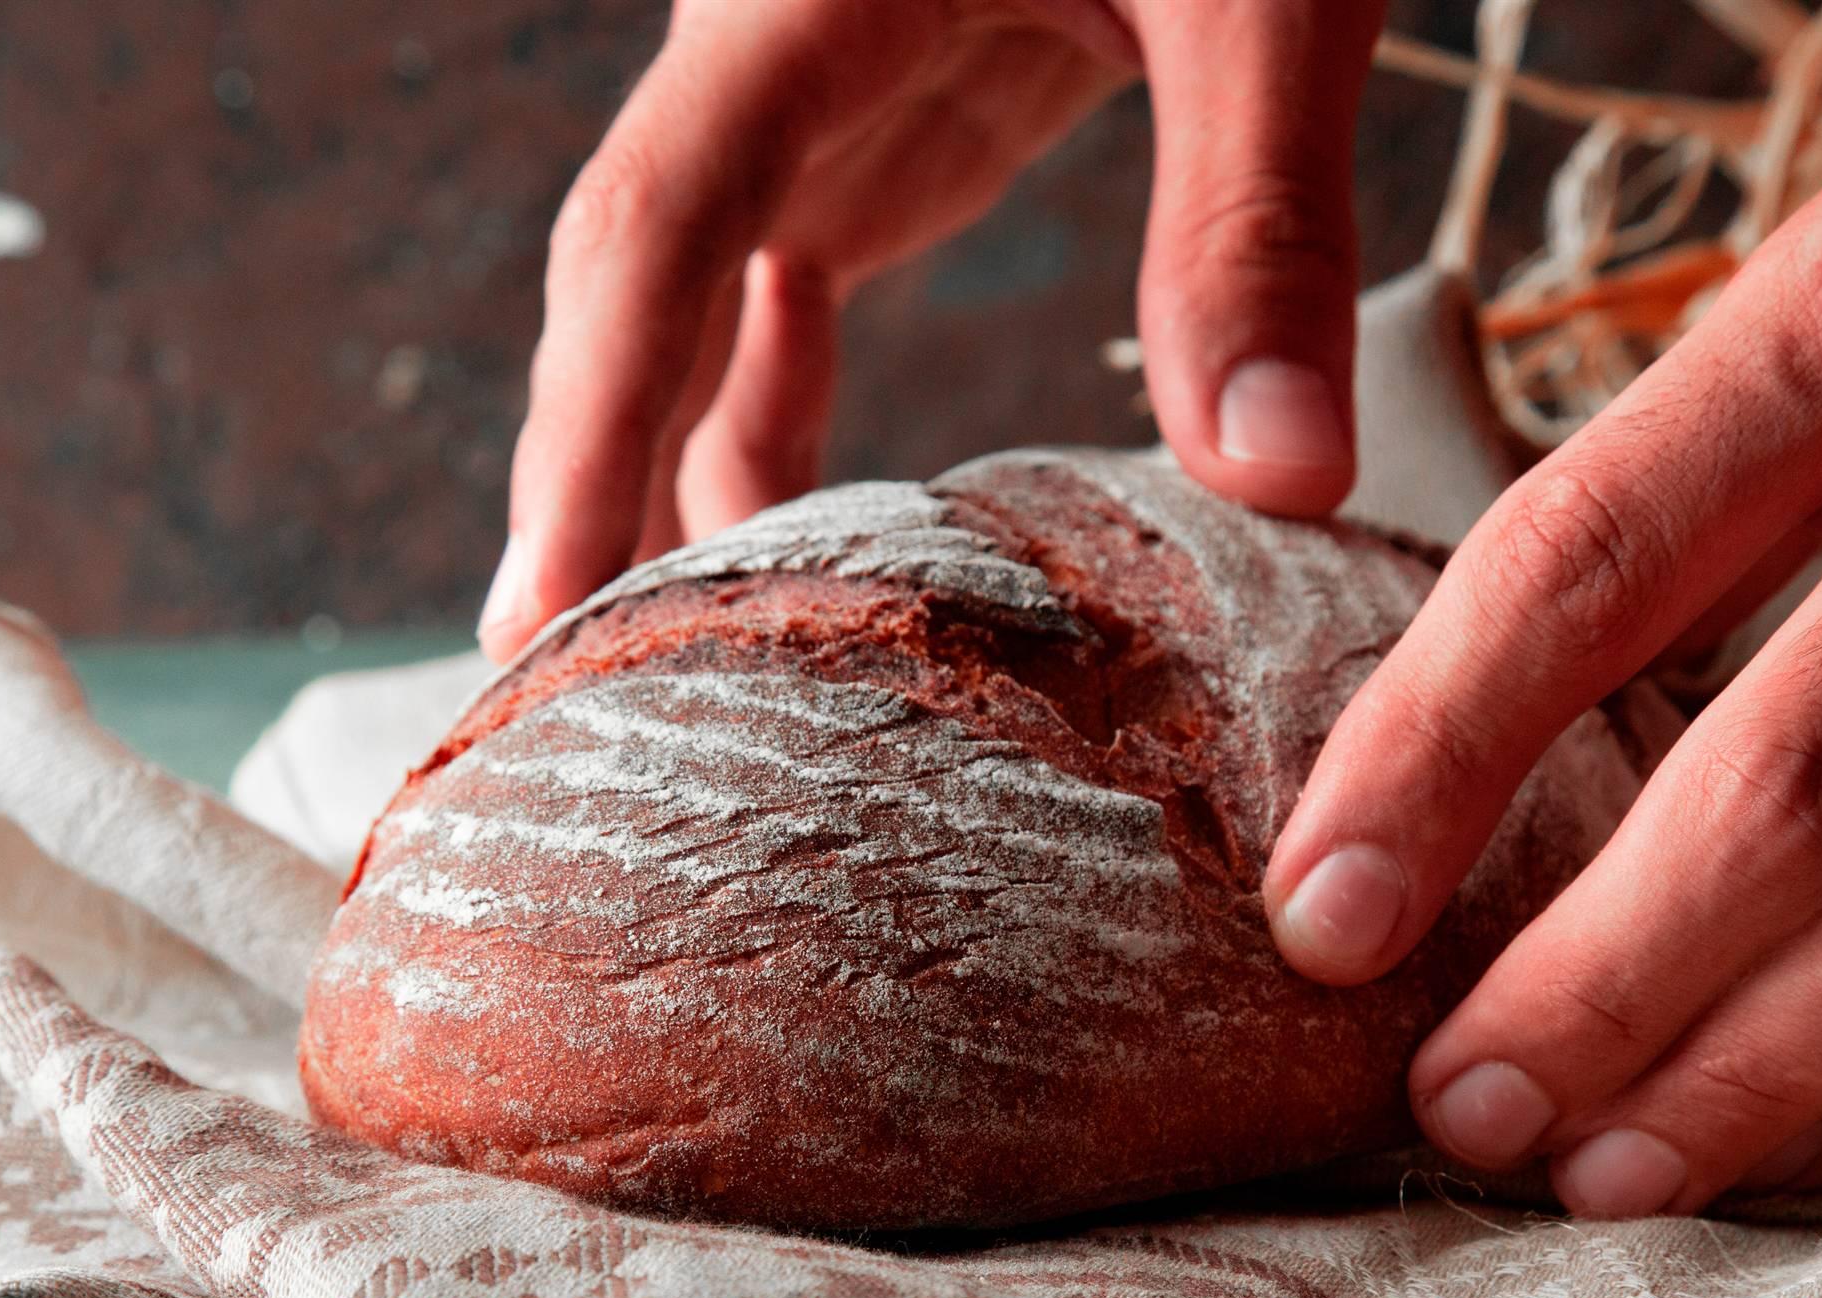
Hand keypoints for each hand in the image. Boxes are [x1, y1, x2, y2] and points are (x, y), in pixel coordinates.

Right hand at [479, 0, 1386, 659]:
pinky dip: (762, 420)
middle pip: (631, 288)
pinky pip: (770, 288)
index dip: (588, 433)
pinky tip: (780, 544)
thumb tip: (1277, 480)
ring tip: (641, 672)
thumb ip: (1256, 214)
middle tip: (554, 707)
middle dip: (590, 485)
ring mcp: (809, 86)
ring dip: (665, 471)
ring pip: (686, 304)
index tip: (543, 622)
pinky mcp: (873, 110)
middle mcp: (768, 47)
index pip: (659, 234)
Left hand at [1263, 0, 1821, 1217]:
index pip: (1591, 566)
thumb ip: (1684, 464)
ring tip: (1596, 1168)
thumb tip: (1467, 717)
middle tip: (1457, 1107)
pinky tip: (1807, 1128)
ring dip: (1755, 1071)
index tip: (1320, 919)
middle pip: (1785, 789)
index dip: (1430, 764)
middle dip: (1599, 988)